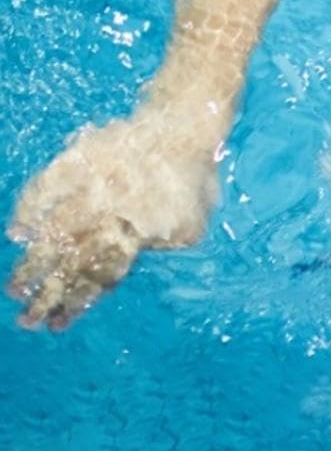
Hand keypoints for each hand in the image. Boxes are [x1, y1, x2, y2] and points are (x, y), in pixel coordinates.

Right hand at [7, 102, 220, 329]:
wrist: (186, 125)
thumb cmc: (192, 180)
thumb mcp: (193, 223)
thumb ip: (165, 247)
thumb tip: (136, 257)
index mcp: (141, 230)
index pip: (102, 275)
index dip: (78, 302)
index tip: (57, 325)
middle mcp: (114, 209)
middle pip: (74, 260)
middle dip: (48, 294)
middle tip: (26, 319)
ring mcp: (96, 183)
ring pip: (57, 230)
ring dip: (34, 263)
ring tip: (15, 289)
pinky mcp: (83, 158)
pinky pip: (50, 184)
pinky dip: (31, 207)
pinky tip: (17, 232)